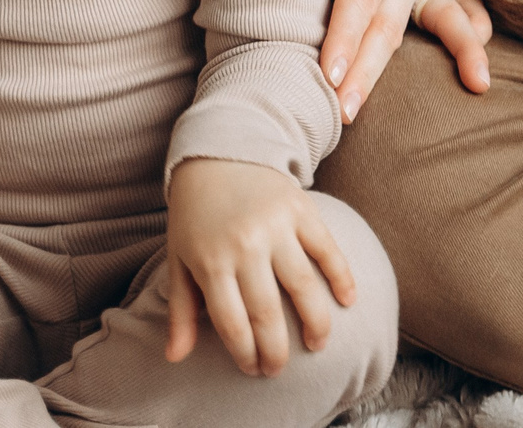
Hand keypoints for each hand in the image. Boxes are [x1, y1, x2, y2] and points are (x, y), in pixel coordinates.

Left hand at [163, 159, 356, 375]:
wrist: (217, 152)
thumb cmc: (194, 214)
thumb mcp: (178, 258)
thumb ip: (180, 310)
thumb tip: (174, 358)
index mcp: (211, 261)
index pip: (233, 324)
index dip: (246, 355)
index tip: (253, 369)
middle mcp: (245, 246)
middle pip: (268, 314)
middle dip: (277, 351)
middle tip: (280, 369)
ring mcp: (276, 227)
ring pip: (304, 288)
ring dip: (316, 324)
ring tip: (317, 345)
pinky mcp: (301, 209)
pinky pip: (327, 250)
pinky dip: (342, 278)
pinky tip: (348, 302)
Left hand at [311, 0, 491, 117]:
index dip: (345, 34)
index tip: (328, 74)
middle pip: (388, 23)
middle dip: (367, 71)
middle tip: (344, 112)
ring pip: (421, 26)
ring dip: (436, 64)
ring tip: (465, 90)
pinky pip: (452, 13)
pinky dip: (468, 38)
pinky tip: (479, 73)